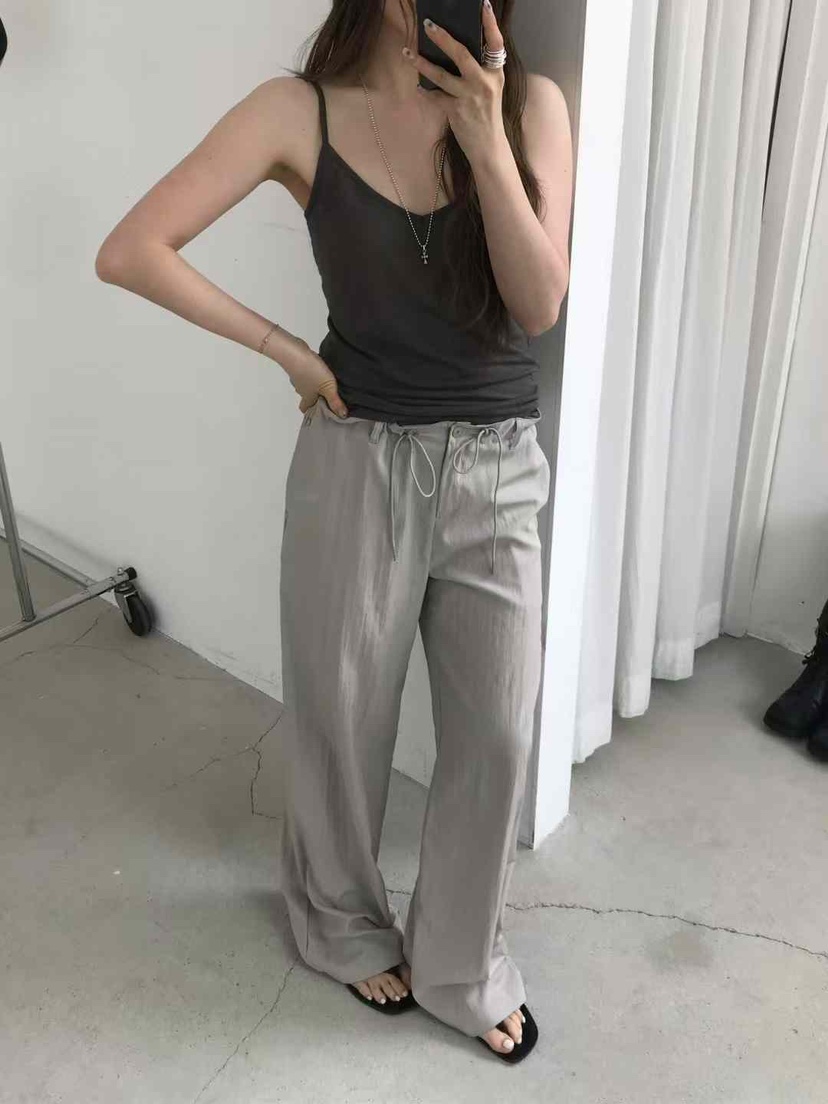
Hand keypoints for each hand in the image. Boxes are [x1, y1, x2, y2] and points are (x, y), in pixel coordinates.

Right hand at [283, 341, 348, 417]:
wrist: (294, 351)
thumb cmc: (311, 372)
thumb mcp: (328, 388)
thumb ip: (335, 401)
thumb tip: (343, 416)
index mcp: (307, 398)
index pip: (306, 409)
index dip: (312, 412)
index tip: (323, 412)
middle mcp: (301, 389)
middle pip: (308, 397)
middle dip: (318, 398)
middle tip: (331, 396)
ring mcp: (298, 377)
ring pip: (308, 385)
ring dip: (317, 385)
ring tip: (330, 381)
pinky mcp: (299, 366)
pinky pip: (308, 373)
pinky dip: (314, 373)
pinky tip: (322, 369)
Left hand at [402, 1, 506, 162]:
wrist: (489, 146)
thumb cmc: (487, 115)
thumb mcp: (490, 89)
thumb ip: (479, 70)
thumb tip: (454, 51)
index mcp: (495, 74)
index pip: (496, 43)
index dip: (490, 23)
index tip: (483, 5)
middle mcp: (483, 83)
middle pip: (461, 54)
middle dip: (442, 38)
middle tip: (428, 25)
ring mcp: (469, 97)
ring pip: (441, 75)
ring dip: (421, 63)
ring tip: (407, 53)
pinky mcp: (456, 111)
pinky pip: (434, 96)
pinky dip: (425, 91)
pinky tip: (418, 86)